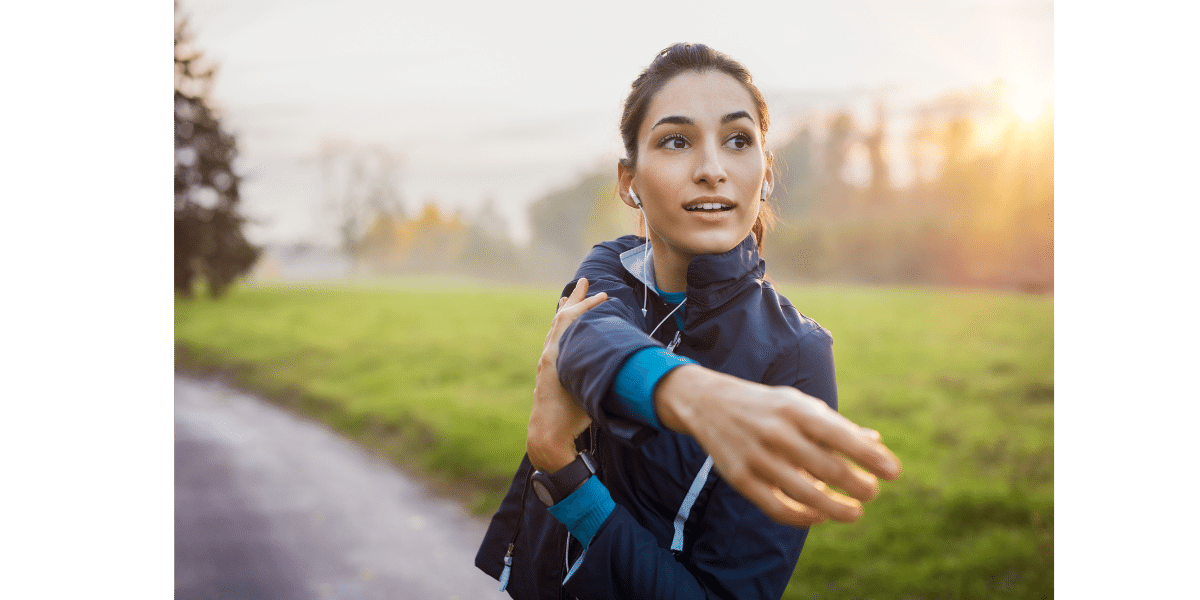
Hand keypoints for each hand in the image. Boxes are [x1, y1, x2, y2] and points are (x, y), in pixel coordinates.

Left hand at [527, 278, 607, 472]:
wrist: (546, 435)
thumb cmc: (571, 416)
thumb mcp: (591, 391)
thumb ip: (606, 374)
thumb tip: (634, 362)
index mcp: (557, 354)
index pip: (572, 320)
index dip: (588, 305)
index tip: (604, 296)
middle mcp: (549, 354)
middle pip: (561, 317)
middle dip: (575, 298)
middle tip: (583, 282)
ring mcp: (547, 362)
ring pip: (556, 328)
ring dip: (565, 311)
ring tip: (568, 298)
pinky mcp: (548, 371)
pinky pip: (554, 340)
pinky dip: (561, 328)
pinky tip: (563, 328)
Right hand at [655, 366, 900, 527]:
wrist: (708, 403)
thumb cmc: (767, 406)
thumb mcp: (800, 406)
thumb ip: (837, 426)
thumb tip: (876, 445)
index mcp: (796, 409)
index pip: (841, 436)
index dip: (871, 457)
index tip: (893, 472)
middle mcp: (777, 432)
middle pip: (828, 469)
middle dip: (858, 485)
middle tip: (872, 493)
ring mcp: (756, 457)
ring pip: (805, 494)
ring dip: (836, 508)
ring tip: (855, 513)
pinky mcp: (740, 478)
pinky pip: (777, 508)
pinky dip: (802, 517)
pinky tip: (819, 517)